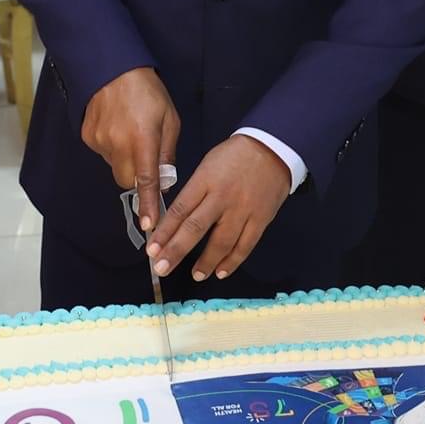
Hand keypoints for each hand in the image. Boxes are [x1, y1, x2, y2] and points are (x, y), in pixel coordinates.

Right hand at [81, 66, 180, 231]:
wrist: (112, 68)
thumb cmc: (148, 92)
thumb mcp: (169, 119)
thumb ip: (167, 152)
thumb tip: (165, 180)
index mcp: (143, 140)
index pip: (147, 181)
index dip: (148, 204)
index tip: (149, 225)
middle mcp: (119, 144)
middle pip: (127, 181)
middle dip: (137, 177)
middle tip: (144, 155)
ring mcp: (100, 141)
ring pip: (115, 167)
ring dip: (124, 160)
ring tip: (129, 132)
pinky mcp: (88, 136)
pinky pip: (103, 153)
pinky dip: (111, 147)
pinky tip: (116, 126)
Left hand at [148, 135, 291, 281]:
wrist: (272, 148)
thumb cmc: (234, 156)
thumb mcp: (207, 166)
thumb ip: (193, 192)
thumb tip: (173, 220)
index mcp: (205, 180)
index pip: (180, 209)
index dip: (164, 231)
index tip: (151, 249)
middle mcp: (222, 197)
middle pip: (196, 228)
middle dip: (176, 250)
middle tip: (162, 268)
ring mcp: (243, 209)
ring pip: (221, 241)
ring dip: (206, 262)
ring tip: (195, 275)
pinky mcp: (261, 219)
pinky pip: (245, 245)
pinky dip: (233, 261)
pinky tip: (221, 272)